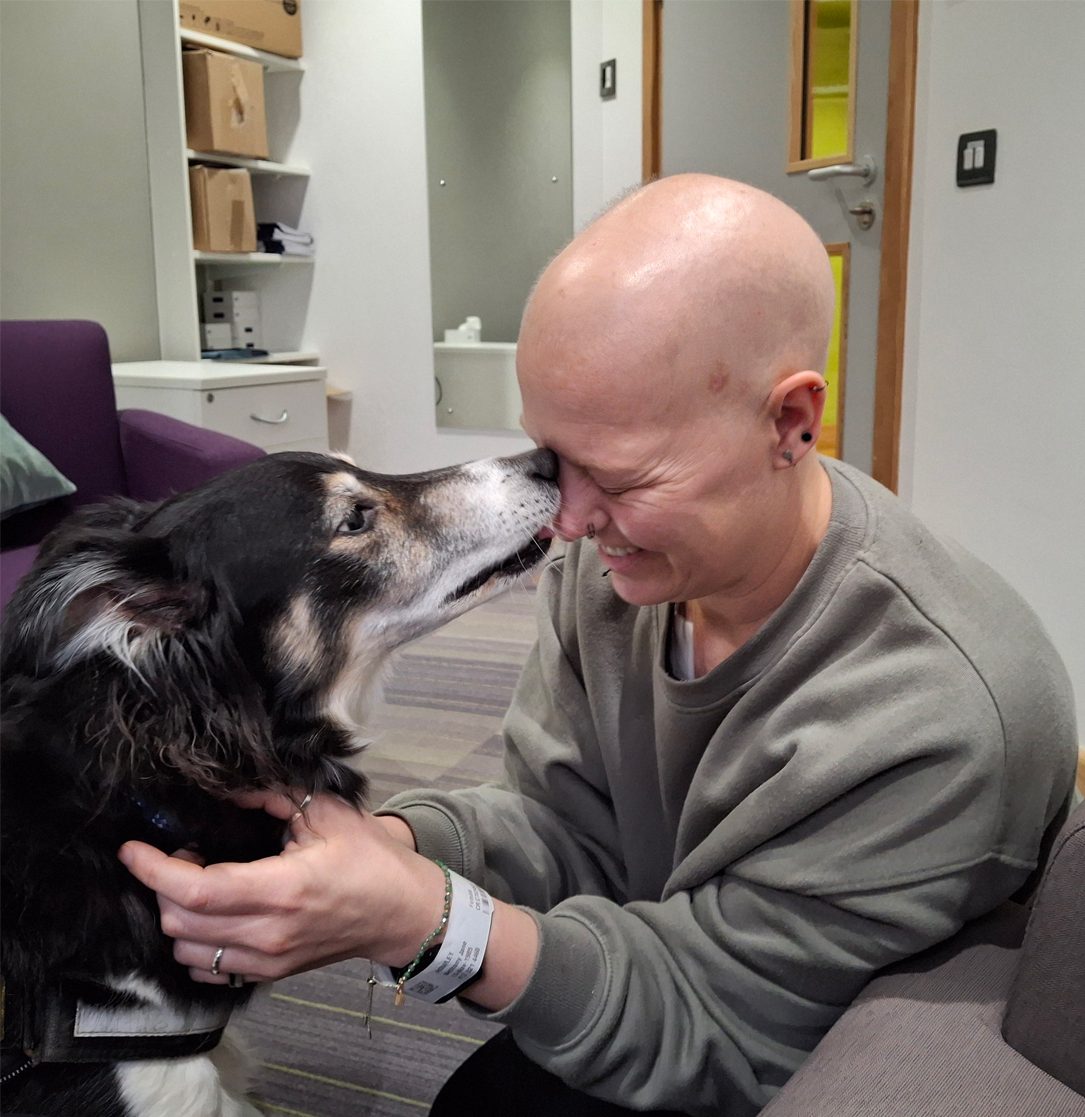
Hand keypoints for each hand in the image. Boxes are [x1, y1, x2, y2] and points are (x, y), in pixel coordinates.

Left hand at [118, 792, 443, 984]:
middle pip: (181, 922)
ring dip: (176, 914)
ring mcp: (267, 959)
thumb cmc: (371, 859)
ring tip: (197, 881)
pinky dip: (193, 942)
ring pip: (186, 950)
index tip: (134, 849)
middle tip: (178, 853)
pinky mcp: (269, 973)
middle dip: (162, 886)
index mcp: (284, 889)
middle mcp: (269, 932)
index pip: (199, 891)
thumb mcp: (329, 811)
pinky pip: (207, 970)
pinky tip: (210, 913)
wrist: (401, 911)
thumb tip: (227, 785)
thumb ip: (274, 794)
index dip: (155, 871)